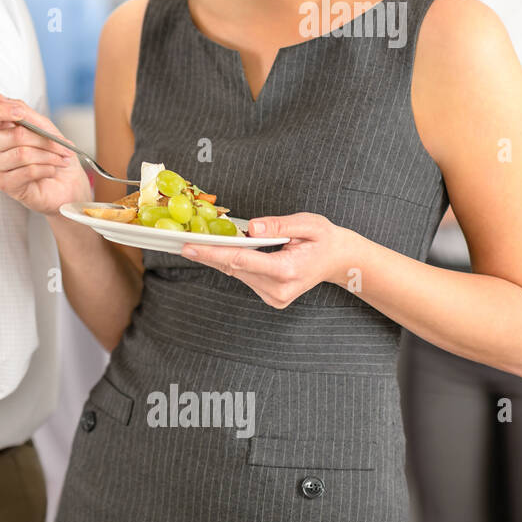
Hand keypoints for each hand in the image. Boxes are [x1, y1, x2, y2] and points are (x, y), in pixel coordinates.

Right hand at [0, 91, 91, 214]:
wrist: (67, 184)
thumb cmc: (54, 155)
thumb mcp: (44, 127)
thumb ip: (22, 111)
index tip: (20, 114)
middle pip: (13, 134)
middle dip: (44, 139)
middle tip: (61, 146)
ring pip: (22, 153)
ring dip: (48, 156)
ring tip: (60, 159)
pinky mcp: (4, 184)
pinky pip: (27, 171)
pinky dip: (46, 169)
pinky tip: (52, 170)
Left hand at [180, 213, 356, 308]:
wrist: (339, 261)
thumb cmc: (324, 239)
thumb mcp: (309, 224)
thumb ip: (280, 225)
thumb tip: (251, 227)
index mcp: (287, 270)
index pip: (242, 260)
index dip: (213, 252)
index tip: (189, 247)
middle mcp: (278, 289)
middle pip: (234, 268)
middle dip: (209, 254)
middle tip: (182, 242)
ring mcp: (274, 297)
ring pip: (237, 273)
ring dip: (220, 258)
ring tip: (201, 243)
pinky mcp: (272, 298)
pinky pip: (245, 277)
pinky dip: (235, 264)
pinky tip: (226, 252)